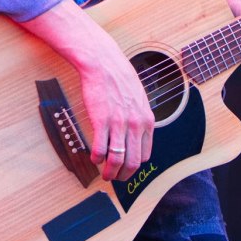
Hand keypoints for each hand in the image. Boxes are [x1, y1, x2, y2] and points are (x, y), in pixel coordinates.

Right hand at [24, 0, 153, 182]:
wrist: (103, 62)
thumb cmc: (120, 77)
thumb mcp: (139, 98)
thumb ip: (140, 117)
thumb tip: (138, 135)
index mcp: (147, 120)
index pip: (145, 155)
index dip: (135, 166)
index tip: (127, 169)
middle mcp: (135, 124)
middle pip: (132, 162)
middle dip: (124, 175)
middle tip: (115, 178)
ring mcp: (118, 123)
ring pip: (117, 159)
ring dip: (110, 172)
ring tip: (104, 174)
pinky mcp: (101, 121)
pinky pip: (100, 148)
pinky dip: (97, 158)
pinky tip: (93, 158)